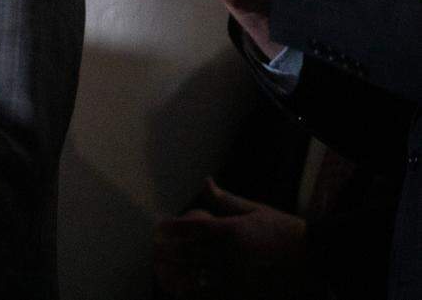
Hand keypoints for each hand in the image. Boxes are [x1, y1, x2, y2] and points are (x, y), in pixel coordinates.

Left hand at [154, 178, 311, 299]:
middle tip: (153, 253)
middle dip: (167, 254)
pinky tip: (181, 292)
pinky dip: (194, 293)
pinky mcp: (244, 294)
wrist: (316, 257)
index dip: (171, 229)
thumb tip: (206, 182)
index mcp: (232, 230)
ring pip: (196, 278)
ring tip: (161, 274)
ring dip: (175, 276)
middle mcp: (231, 254)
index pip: (191, 229)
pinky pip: (212, 295)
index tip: (158, 230)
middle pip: (188, 254)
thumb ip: (226, 200)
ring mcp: (237, 277)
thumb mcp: (256, 210)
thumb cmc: (284, 230)